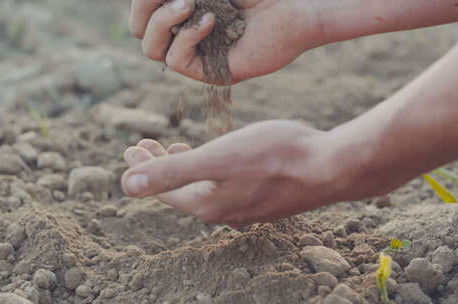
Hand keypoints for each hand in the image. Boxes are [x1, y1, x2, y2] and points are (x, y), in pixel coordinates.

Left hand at [121, 121, 345, 227]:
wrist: (331, 167)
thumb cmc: (275, 157)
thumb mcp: (216, 159)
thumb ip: (171, 172)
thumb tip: (126, 185)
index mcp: (207, 205)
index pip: (163, 189)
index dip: (142, 169)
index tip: (130, 147)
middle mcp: (224, 213)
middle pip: (181, 190)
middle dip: (159, 167)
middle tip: (144, 146)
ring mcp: (247, 208)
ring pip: (204, 187)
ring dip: (184, 168)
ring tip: (175, 148)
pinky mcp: (266, 198)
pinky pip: (225, 186)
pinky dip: (210, 171)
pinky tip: (218, 158)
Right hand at [129, 0, 321, 83]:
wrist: (291, 8)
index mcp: (182, 13)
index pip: (141, 13)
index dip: (142, 1)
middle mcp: (185, 34)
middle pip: (140, 32)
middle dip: (147, 10)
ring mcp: (197, 55)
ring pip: (151, 49)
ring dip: (164, 21)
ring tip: (191, 3)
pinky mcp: (211, 72)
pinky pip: (177, 60)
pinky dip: (187, 37)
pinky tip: (210, 20)